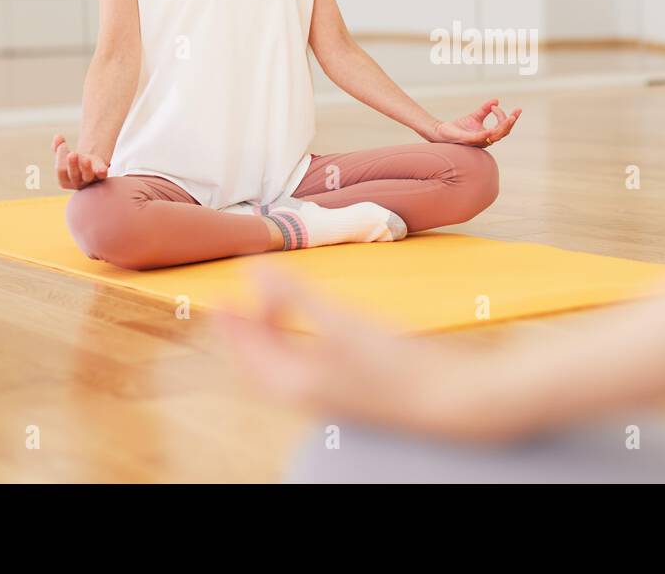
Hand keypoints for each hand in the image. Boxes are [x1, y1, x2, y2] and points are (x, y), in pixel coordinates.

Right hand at [52, 134, 108, 189]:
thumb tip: (57, 136)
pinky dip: (102, 172)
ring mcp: (90, 180)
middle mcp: (77, 183)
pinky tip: (102, 169)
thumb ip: (58, 146)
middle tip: (72, 154)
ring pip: (87, 176)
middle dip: (72, 164)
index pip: (61, 171)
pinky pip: (102, 176)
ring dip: (86, 167)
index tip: (63, 145)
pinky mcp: (101, 176)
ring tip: (85, 158)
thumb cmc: (73, 162)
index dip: (60, 158)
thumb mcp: (64, 154)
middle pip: (73, 174)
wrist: (90, 166)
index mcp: (64, 181)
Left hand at [217, 263, 518, 440]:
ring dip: (273, 334)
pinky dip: (298, 341)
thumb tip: (254, 268)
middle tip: (240, 298)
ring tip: (272, 305)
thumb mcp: (338, 321)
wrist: (442, 396)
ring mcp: (328, 393)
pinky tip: (313, 323)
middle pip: (261, 362)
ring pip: (284, 364)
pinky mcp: (349, 387)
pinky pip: (307, 364)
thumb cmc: (392, 364)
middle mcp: (305, 393)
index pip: (247, 353)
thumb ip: (294, 294)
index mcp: (292, 384)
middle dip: (248, 330)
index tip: (222, 295)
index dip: (232, 323)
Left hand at [428, 98, 520, 147]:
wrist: (441, 132)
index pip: (503, 128)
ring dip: (503, 127)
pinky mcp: (467, 140)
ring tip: (510, 118)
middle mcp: (485, 140)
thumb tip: (497, 100)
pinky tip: (491, 130)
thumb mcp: (475, 116)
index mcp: (488, 135)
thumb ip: (485, 109)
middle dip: (510, 122)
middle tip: (516, 113)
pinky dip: (486, 135)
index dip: (506, 117)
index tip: (497, 105)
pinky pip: (479, 139)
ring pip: (495, 136)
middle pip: (503, 132)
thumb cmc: (458, 127)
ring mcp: (477, 141)